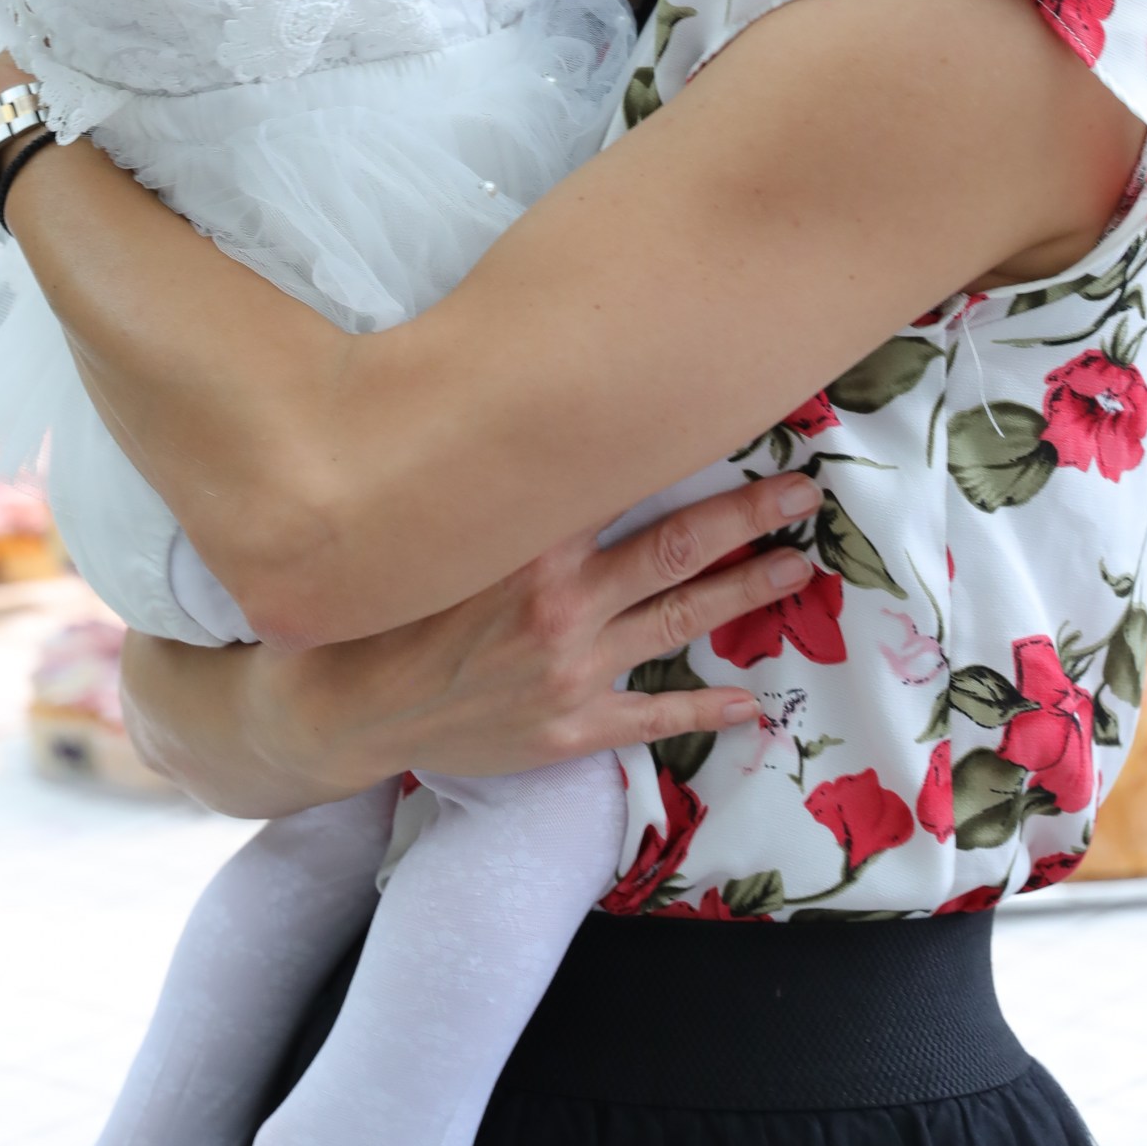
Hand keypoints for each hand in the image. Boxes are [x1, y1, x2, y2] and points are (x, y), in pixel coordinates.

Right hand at [237, 472, 820, 800]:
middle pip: (679, 546)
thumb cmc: (384, 604)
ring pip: (681, 618)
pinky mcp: (570, 727)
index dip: (690, 453)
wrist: (341, 706)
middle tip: (805, 495)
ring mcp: (572, 668)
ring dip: (746, 591)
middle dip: (748, 515)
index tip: (742, 426)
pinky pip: (654, 716)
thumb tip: (540, 418)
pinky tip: (751, 703)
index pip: (628, 481)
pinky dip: (707, 709)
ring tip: (796, 568)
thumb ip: (497, 488)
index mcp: (530, 540)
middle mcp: (562, 600)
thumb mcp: (438, 529)